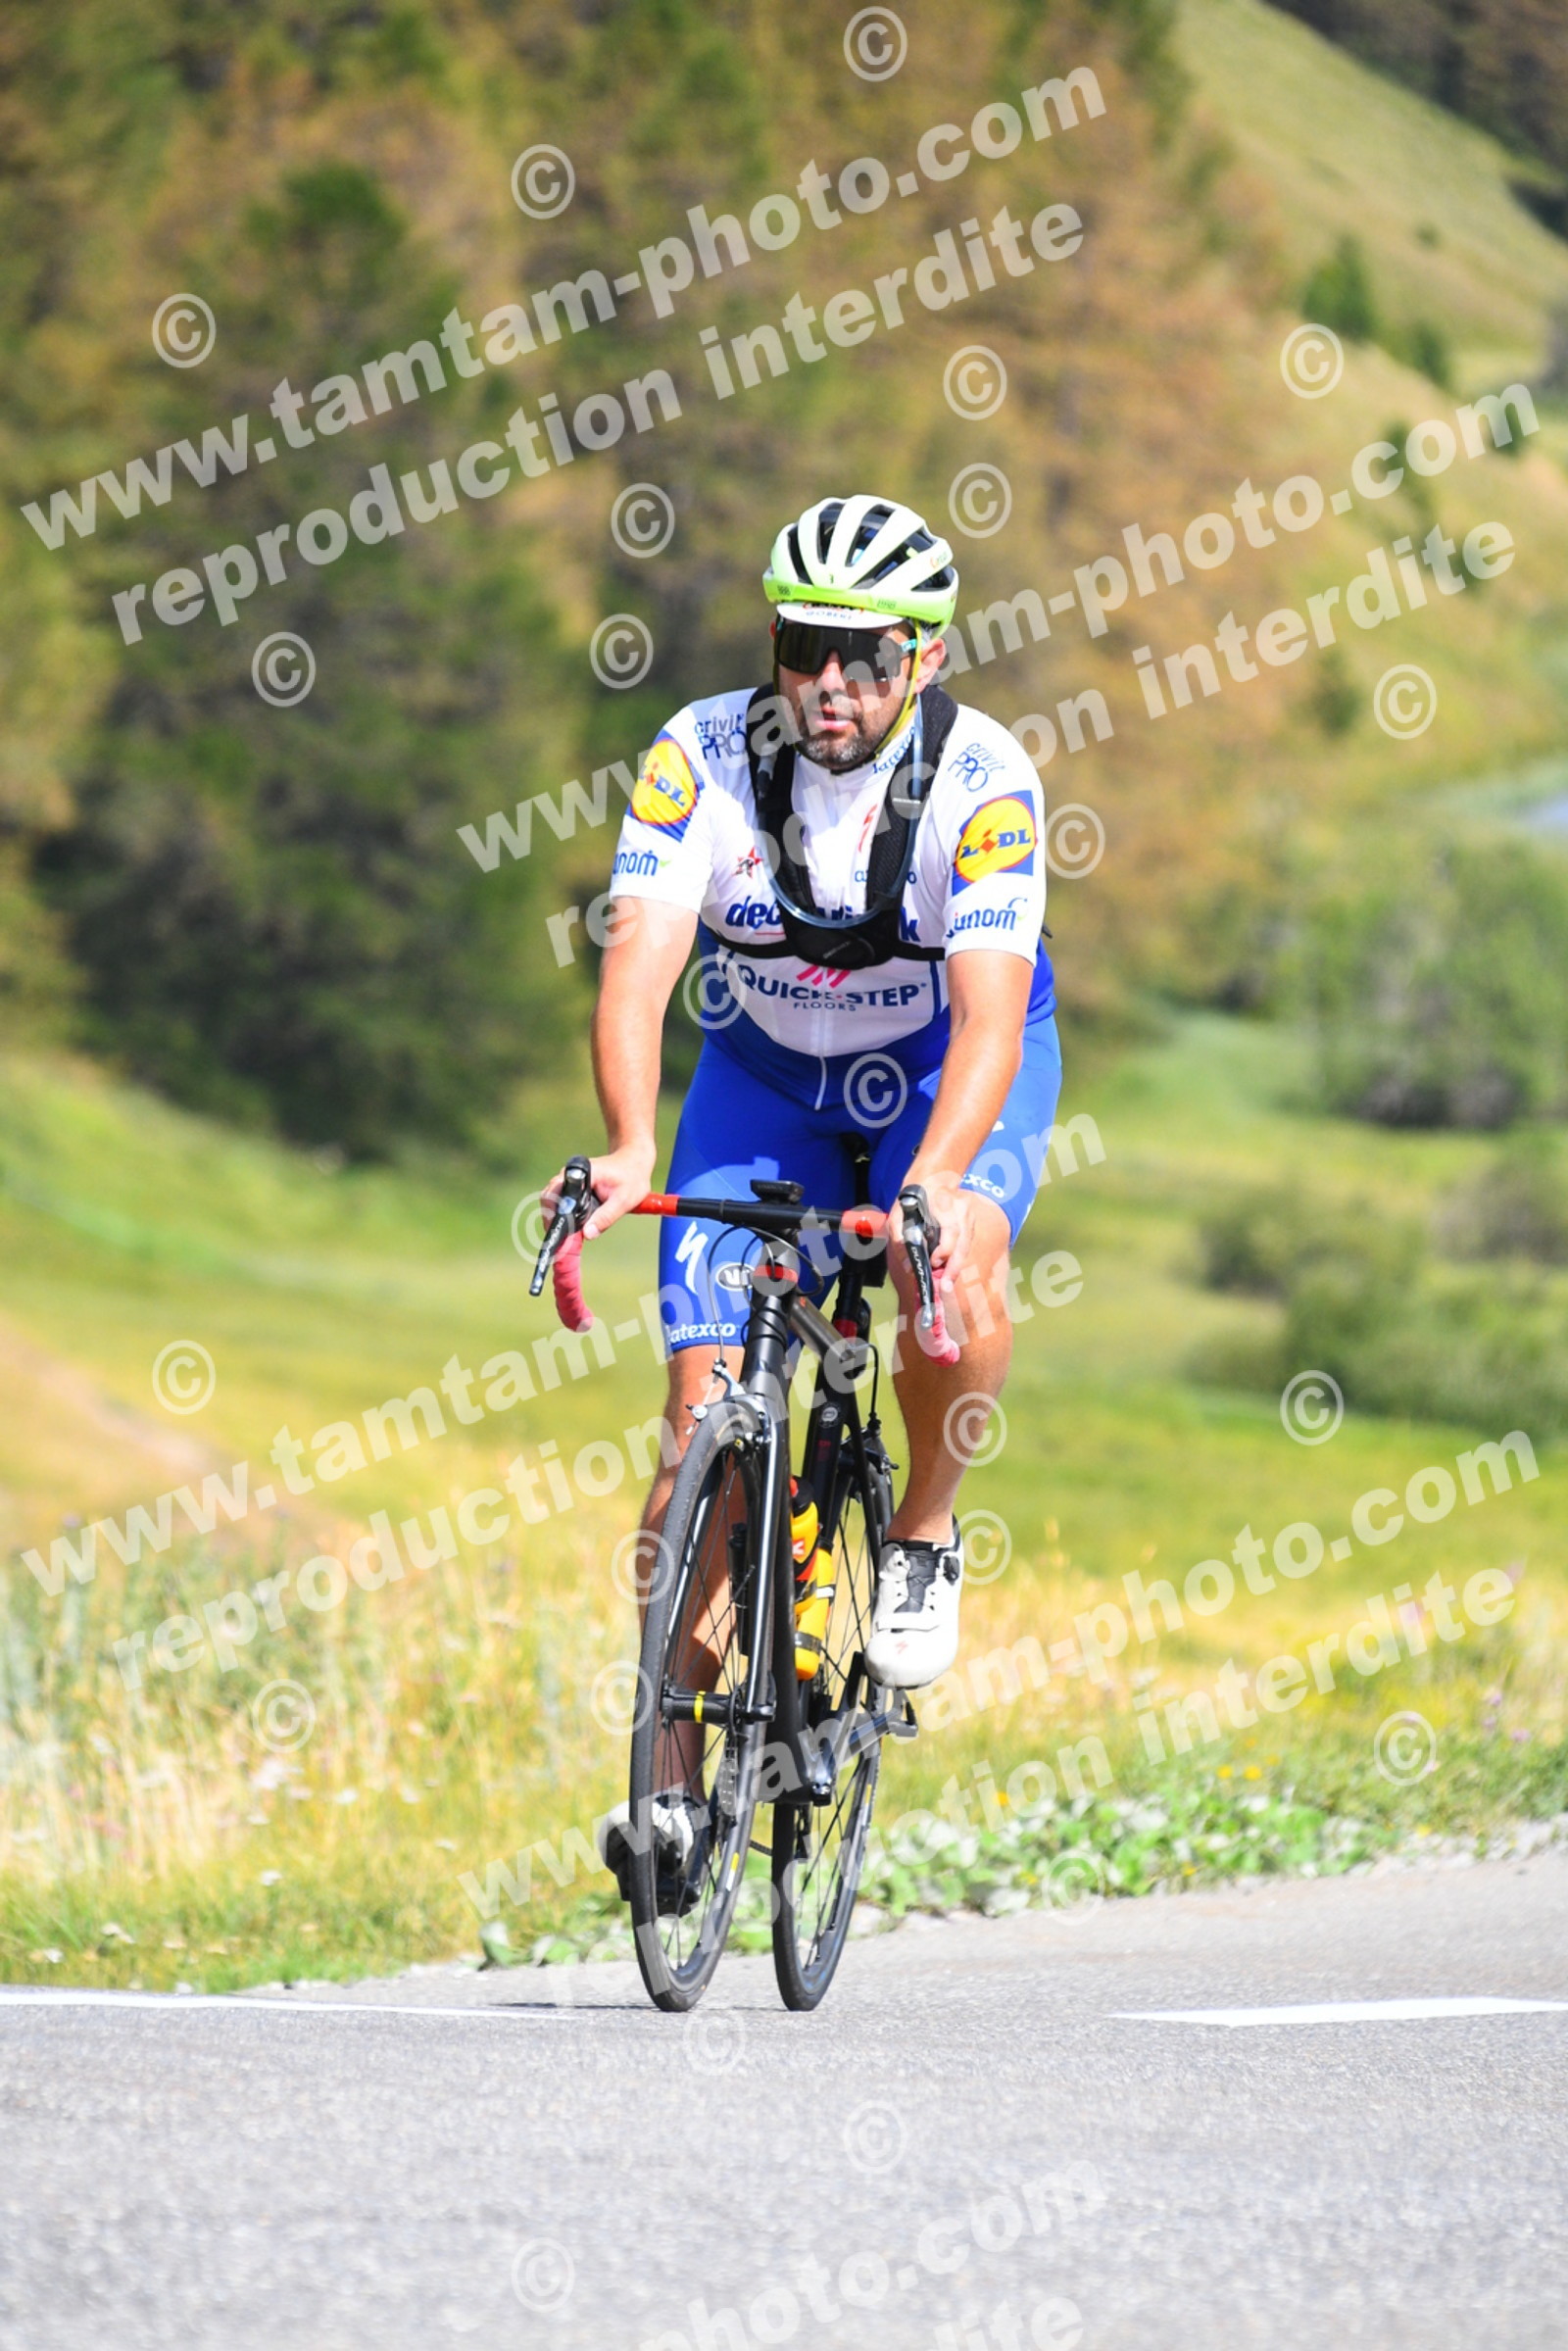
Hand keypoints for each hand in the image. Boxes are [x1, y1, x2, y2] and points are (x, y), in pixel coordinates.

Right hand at [542, 1144, 655, 1240]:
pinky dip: (562, 1215)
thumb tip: (587, 1234)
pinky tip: (569, 1230)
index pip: (556, 1192)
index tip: (556, 1230)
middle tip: (560, 1241)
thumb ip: (606, 1217)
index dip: (553, 1212)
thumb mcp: (624, 1201)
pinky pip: (560, 1202)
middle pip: (549, 1197)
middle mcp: (569, 1174)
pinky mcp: (571, 1188)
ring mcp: (568, 1180)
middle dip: (552, 1219)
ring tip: (564, 1238)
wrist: (634, 1164)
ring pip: (552, 1201)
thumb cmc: (632, 1178)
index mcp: (581, 1173)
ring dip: (555, 1218)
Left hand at [890, 1170, 975, 1295]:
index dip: (944, 1250)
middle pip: (962, 1244)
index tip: (933, 1262)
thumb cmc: (913, 1198)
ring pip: (966, 1247)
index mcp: (944, 1202)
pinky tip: (948, 1271)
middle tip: (945, 1286)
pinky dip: (957, 1259)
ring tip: (946, 1283)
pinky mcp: (971, 1223)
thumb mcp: (898, 1212)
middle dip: (953, 1268)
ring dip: (956, 1266)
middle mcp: (962, 1209)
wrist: (932, 1179)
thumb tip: (908, 1263)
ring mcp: (969, 1216)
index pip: (951, 1231)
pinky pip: (965, 1245)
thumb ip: (899, 1234)